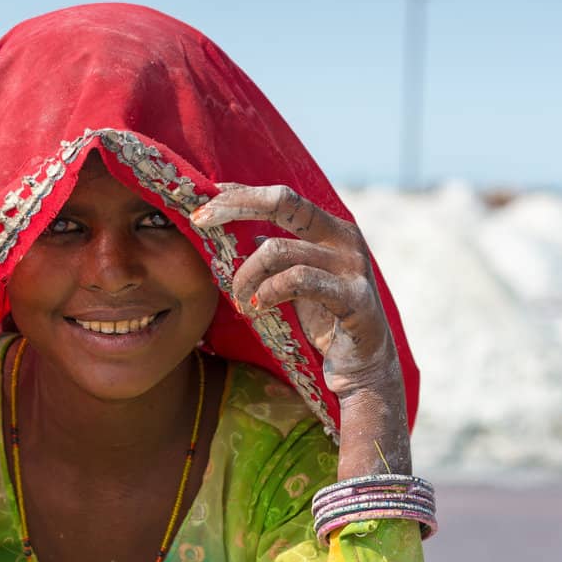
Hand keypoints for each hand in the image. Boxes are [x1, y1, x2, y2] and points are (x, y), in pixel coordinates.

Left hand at [190, 186, 410, 475]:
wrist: (362, 367)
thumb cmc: (327, 322)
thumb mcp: (297, 284)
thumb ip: (278, 257)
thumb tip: (248, 235)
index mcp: (331, 229)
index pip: (281, 198)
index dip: (242, 194)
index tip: (204, 201)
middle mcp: (345, 238)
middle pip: (282, 202)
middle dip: (234, 207)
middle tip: (199, 222)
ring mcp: (351, 266)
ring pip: (277, 249)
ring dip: (245, 275)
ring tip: (239, 301)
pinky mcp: (353, 297)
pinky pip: (298, 281)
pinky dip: (269, 292)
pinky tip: (258, 309)